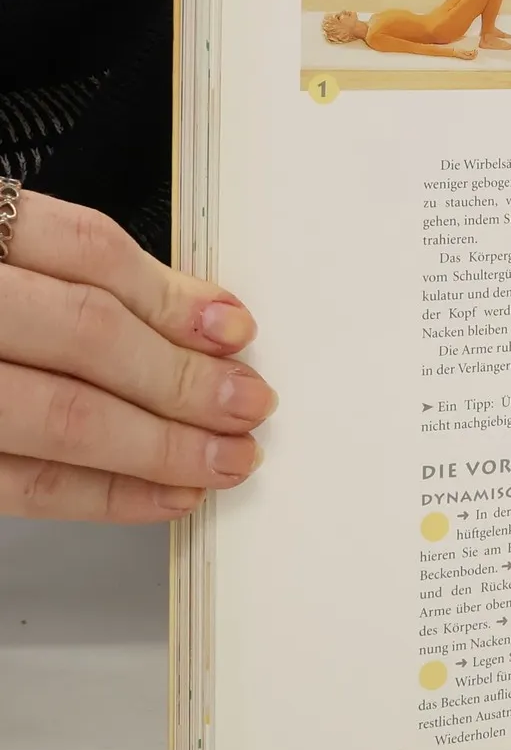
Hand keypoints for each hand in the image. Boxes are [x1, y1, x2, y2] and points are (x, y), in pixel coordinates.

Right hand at [0, 191, 273, 520]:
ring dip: (158, 445)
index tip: (236, 330)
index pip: (87, 253)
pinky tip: (159, 497)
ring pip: (58, 415)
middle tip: (248, 404)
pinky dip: (99, 494)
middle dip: (181, 377)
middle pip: (86, 334)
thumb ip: (70, 273)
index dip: (173, 294)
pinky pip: (18, 481)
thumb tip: (198, 316)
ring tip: (223, 459)